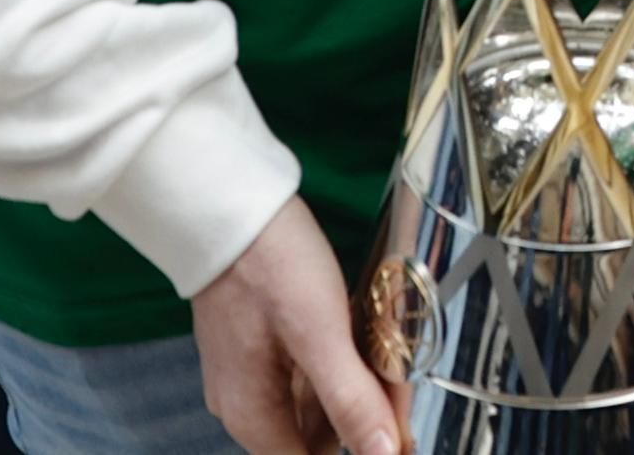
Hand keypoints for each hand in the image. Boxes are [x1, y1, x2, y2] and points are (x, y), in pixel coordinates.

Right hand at [188, 196, 402, 454]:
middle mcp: (245, 406)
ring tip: (392, 363)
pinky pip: (305, 373)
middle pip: (316, 438)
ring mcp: (250, 375)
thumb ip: (351, 400)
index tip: (403, 434)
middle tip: (402, 391)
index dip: (364, 450)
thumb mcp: (320, 334)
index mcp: (252, 417)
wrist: (230, 203)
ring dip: (355, 389)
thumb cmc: (272, 264)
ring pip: (314, 404)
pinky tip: (363, 339)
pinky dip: (337, 364)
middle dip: (363, 417)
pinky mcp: (260, 344)